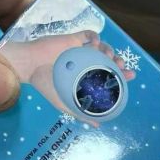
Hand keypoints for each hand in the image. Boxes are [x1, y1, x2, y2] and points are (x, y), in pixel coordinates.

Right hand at [4, 30, 134, 125]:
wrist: (29, 66)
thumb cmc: (45, 84)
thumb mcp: (64, 102)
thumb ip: (80, 111)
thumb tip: (98, 125)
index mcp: (84, 76)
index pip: (107, 74)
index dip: (121, 74)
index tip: (130, 75)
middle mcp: (84, 63)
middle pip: (108, 59)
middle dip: (118, 61)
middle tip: (121, 67)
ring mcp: (79, 50)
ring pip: (101, 46)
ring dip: (109, 50)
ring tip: (109, 57)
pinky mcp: (73, 39)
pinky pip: (88, 34)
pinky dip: (96, 37)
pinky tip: (96, 45)